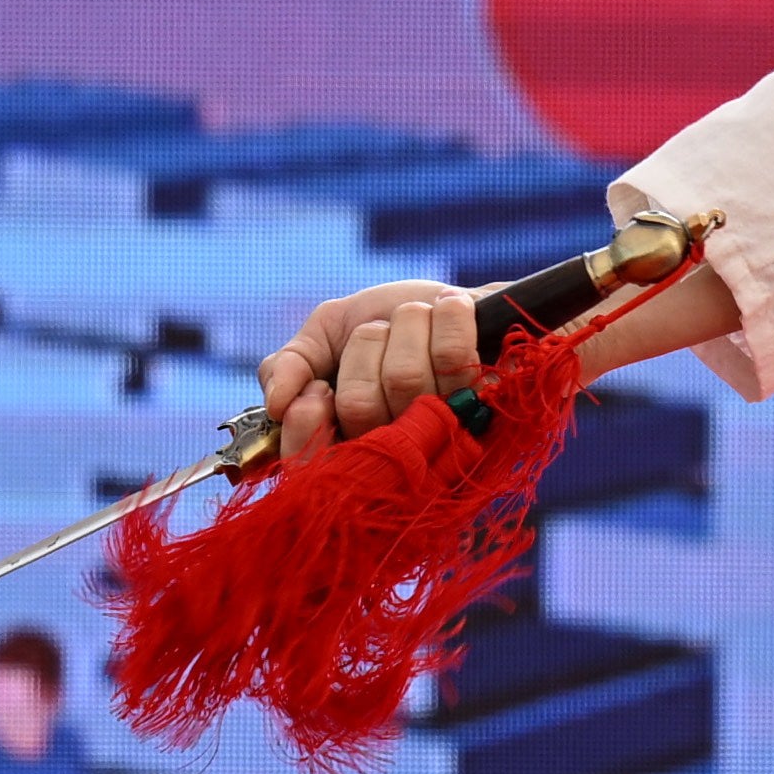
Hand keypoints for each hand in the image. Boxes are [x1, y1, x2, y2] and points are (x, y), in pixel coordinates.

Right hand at [255, 277, 481, 460]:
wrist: (464, 303)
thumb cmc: (394, 325)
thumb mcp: (329, 334)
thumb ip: (290, 363)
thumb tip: (275, 402)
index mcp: (355, 446)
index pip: (312, 470)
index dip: (306, 427)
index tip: (318, 389)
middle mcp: (403, 455)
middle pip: (360, 406)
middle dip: (366, 347)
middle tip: (383, 332)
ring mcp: (452, 436)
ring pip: (406, 377)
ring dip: (408, 324)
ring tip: (420, 319)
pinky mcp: (498, 407)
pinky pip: (456, 360)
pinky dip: (448, 316)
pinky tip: (452, 310)